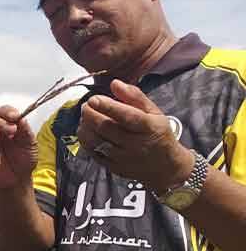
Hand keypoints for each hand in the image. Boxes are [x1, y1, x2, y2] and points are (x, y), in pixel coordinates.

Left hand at [77, 79, 193, 191]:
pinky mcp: (113, 167)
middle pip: (107, 128)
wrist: (164, 166)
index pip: (126, 116)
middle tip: (86, 105)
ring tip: (85, 117)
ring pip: (97, 141)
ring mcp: (123, 157)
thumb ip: (134, 96)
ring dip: (85, 127)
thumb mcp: (154, 112)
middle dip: (91, 114)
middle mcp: (135, 144)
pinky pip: (93, 153)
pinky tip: (86, 131)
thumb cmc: (157, 133)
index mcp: (148, 127)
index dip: (107, 106)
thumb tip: (115, 83)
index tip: (93, 98)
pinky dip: (85, 140)